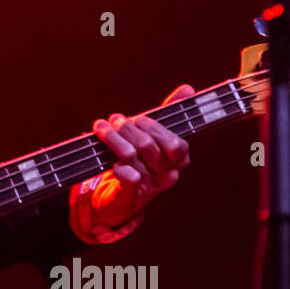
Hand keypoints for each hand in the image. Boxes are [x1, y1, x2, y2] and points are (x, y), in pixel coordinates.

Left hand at [86, 83, 194, 231]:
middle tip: (115, 119)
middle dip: (128, 128)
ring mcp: (149, 186)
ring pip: (132, 156)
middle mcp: (167, 174)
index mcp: (178, 160)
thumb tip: (188, 89)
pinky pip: (127, 178)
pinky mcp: (130, 196)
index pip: (176, 144)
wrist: (121, 200)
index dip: (156, 128)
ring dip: (113, 138)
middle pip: (149, 145)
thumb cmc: (140, 163)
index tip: (139, 118)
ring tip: (101, 127)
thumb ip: (169, 114)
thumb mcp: (154, 137)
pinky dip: (119, 167)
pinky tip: (111, 161)